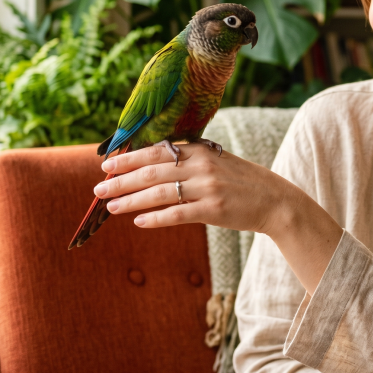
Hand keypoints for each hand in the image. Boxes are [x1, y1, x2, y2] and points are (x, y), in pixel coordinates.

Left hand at [94, 142, 296, 234]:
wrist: (274, 200)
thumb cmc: (242, 181)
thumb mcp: (216, 161)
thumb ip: (189, 160)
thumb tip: (154, 164)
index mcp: (199, 150)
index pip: (155, 152)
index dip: (128, 159)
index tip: (106, 166)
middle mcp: (201, 166)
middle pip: (151, 172)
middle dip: (121, 181)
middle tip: (98, 190)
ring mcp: (207, 188)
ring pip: (159, 194)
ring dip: (131, 201)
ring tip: (112, 208)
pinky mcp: (213, 210)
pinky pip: (177, 215)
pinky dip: (155, 218)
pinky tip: (139, 222)